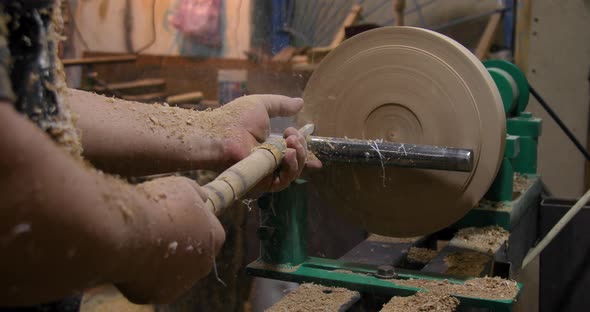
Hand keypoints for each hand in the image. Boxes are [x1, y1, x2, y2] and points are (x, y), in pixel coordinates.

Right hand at [117, 177, 224, 303]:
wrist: (126, 232)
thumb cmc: (157, 206)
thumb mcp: (183, 187)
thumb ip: (197, 193)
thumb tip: (202, 197)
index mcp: (215, 238)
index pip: (208, 229)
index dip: (189, 219)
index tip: (172, 213)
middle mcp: (203, 266)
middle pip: (191, 252)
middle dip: (176, 241)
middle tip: (154, 226)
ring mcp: (179, 284)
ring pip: (170, 269)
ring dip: (159, 257)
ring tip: (140, 238)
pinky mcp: (154, 295)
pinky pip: (147, 281)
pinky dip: (139, 270)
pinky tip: (130, 255)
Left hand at [216, 95, 321, 192]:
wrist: (219, 134)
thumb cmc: (235, 119)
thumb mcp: (262, 106)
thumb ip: (281, 105)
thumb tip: (301, 103)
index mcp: (269, 145)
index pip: (292, 152)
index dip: (305, 151)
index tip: (313, 145)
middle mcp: (269, 161)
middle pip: (296, 161)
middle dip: (302, 147)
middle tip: (293, 135)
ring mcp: (266, 173)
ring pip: (293, 171)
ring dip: (299, 156)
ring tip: (292, 141)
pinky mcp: (263, 184)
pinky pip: (284, 181)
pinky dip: (291, 168)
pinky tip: (289, 153)